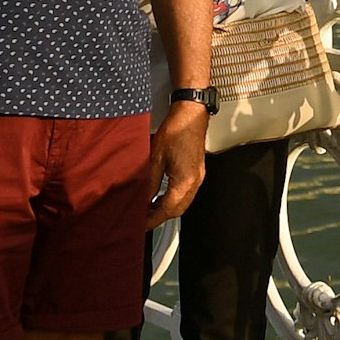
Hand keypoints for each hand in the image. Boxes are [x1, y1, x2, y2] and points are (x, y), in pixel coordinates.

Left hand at [149, 100, 210, 226]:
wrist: (191, 114)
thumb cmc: (176, 130)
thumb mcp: (155, 158)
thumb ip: (150, 182)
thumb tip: (143, 198)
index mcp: (185, 181)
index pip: (168, 210)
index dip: (152, 219)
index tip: (141, 225)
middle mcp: (194, 183)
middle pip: (177, 210)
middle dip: (159, 217)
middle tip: (143, 219)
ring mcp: (198, 178)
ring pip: (182, 204)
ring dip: (166, 209)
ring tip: (149, 209)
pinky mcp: (197, 172)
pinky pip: (186, 194)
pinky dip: (173, 199)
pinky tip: (162, 196)